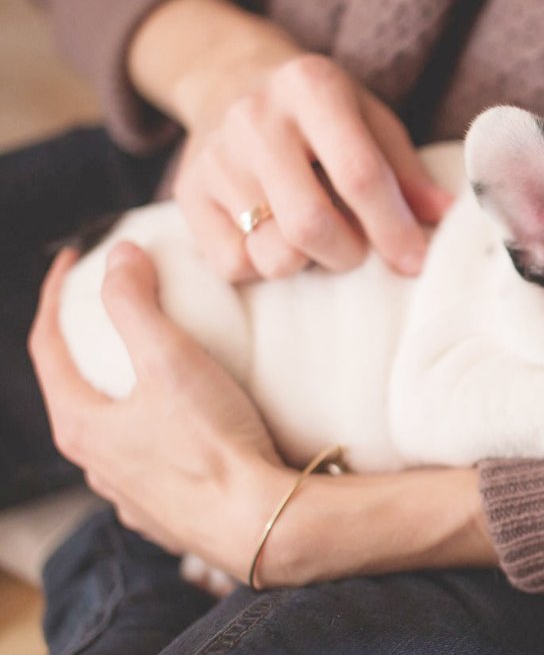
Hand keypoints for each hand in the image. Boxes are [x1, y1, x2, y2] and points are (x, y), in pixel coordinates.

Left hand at [30, 244, 497, 585]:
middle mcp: (96, 466)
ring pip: (114, 433)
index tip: (73, 261)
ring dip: (123, 395)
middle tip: (113, 312)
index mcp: (82, 426)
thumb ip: (137, 304)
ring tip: (153, 369)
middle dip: (88, 346)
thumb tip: (120, 256)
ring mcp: (131, 494)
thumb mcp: (171, 360)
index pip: (46, 347)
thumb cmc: (214, 445)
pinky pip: (150, 464)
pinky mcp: (168, 514)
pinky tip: (185, 428)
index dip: (55, 296)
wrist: (262, 523)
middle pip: (76, 391)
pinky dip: (156, 433)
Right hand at [131, 0, 453, 280]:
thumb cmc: (320, 113)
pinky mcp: (187, 193)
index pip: (359, 174)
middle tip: (358, 249)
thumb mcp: (370, 121)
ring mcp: (215, 157)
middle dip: (348, 253)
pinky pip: (234, 265)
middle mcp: (256, 118)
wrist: (230, 81)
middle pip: (310, 224)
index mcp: (312, 88)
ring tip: (314, 237)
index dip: (392, 228)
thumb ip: (406, 171)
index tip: (414, 262)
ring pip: (273, 254)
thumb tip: (446, 217)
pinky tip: (273, 236)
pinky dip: (263, 265)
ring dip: (307, 262)